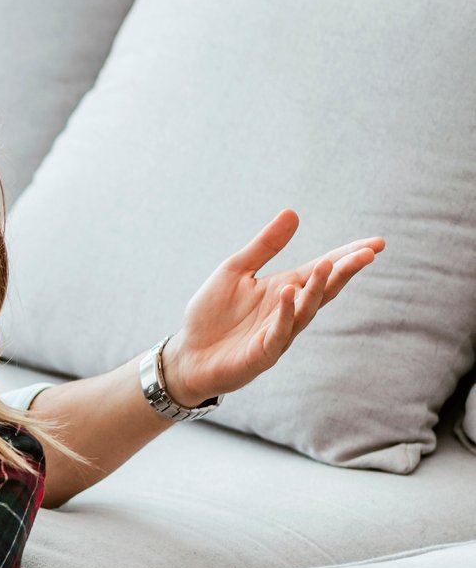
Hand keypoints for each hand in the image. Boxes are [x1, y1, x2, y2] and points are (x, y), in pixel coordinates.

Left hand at [163, 210, 383, 407]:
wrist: (190, 355)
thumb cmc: (213, 313)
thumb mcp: (236, 270)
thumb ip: (264, 246)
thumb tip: (293, 213)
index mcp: (285, 289)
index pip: (322, 270)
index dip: (348, 257)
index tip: (377, 243)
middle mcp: (289, 310)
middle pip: (323, 289)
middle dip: (345, 271)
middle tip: (368, 253)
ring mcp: (279, 333)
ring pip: (306, 310)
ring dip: (317, 288)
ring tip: (328, 265)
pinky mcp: (263, 353)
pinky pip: (279, 331)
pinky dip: (285, 313)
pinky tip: (289, 293)